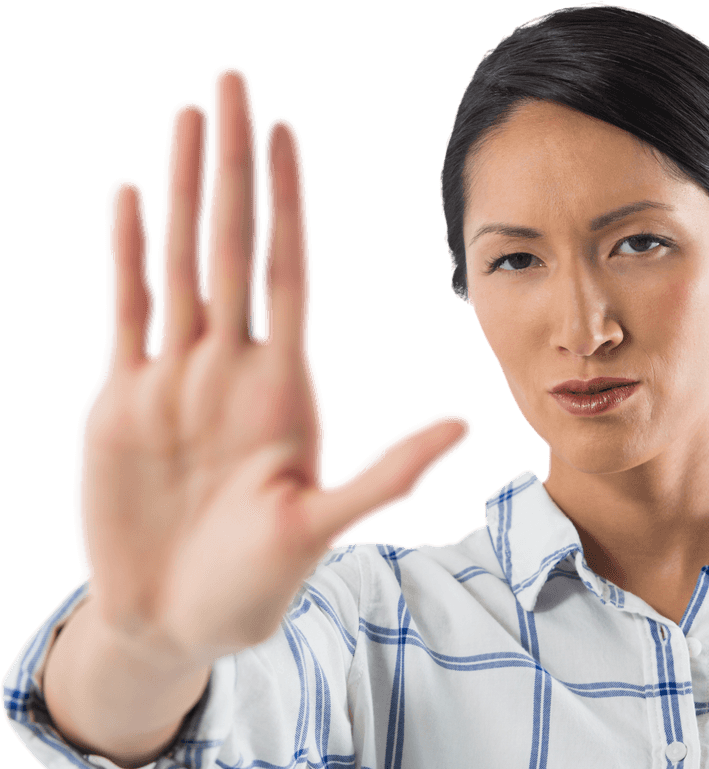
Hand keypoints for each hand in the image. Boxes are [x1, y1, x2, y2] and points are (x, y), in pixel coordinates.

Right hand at [75, 65, 471, 669]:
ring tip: (186, 116)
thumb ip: (387, 472)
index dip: (288, 204)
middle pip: (233, 246)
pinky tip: (129, 198)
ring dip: (180, 189)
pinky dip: (126, 256)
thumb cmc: (252, 587)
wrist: (173, 621)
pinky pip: (125, 312)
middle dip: (232, 166)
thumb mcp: (322, 528)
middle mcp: (233, 371)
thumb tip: (465, 425)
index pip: (290, 273)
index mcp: (286, 391)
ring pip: (180, 263)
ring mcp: (175, 381)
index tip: (289, 133)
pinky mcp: (120, 402)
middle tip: (234, 82)